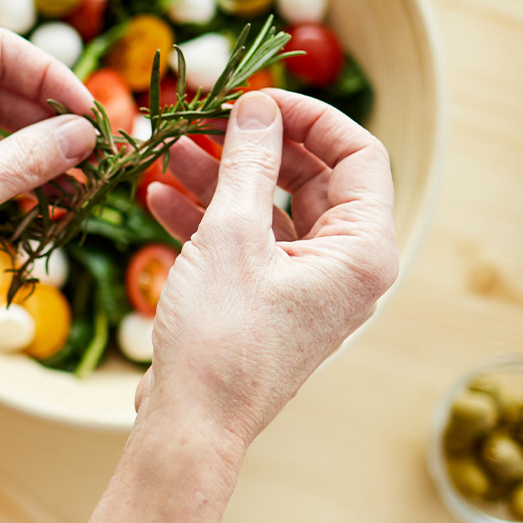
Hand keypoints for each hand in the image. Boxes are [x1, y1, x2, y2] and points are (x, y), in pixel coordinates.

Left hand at [0, 29, 97, 318]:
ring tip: (75, 191)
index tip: (92, 120)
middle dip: (48, 124)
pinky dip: (3, 177)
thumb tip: (83, 136)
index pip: (2, 51)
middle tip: (95, 162)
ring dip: (31, 156)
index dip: (54, 81)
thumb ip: (26, 159)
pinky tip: (38, 204)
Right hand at [135, 88, 397, 450]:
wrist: (191, 425)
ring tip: (169, 152)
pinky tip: (159, 197)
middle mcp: (346, 266)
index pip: (358, 154)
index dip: (308, 116)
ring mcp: (307, 285)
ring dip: (221, 176)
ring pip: (271, 208)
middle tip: (206, 118)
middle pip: (311, 178)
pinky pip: (247, 242)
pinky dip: (208, 216)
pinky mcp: (268, 301)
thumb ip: (249, 161)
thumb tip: (257, 105)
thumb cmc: (222, 339)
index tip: (255, 97)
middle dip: (254, 145)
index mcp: (363, 250)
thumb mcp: (232, 235)